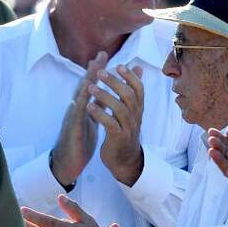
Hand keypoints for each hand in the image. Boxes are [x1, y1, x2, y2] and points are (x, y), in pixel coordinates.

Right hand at [50, 51, 107, 188]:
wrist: (68, 163)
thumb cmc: (80, 142)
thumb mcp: (92, 120)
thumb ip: (99, 106)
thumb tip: (107, 93)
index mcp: (84, 107)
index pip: (92, 86)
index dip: (99, 71)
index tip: (105, 55)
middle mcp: (77, 109)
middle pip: (85, 86)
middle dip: (93, 70)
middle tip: (101, 54)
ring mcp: (73, 118)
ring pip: (80, 97)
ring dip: (86, 83)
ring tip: (93, 70)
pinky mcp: (72, 129)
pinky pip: (76, 116)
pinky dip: (80, 106)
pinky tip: (82, 98)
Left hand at [87, 64, 144, 185]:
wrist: (124, 160)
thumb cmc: (124, 131)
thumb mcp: (130, 110)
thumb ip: (131, 89)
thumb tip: (137, 67)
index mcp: (137, 109)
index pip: (138, 89)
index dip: (130, 76)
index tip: (118, 66)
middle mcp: (135, 117)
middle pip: (128, 95)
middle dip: (114, 82)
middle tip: (101, 72)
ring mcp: (127, 127)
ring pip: (119, 108)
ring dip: (104, 96)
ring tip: (91, 87)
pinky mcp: (118, 138)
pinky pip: (110, 124)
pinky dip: (99, 114)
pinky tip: (89, 106)